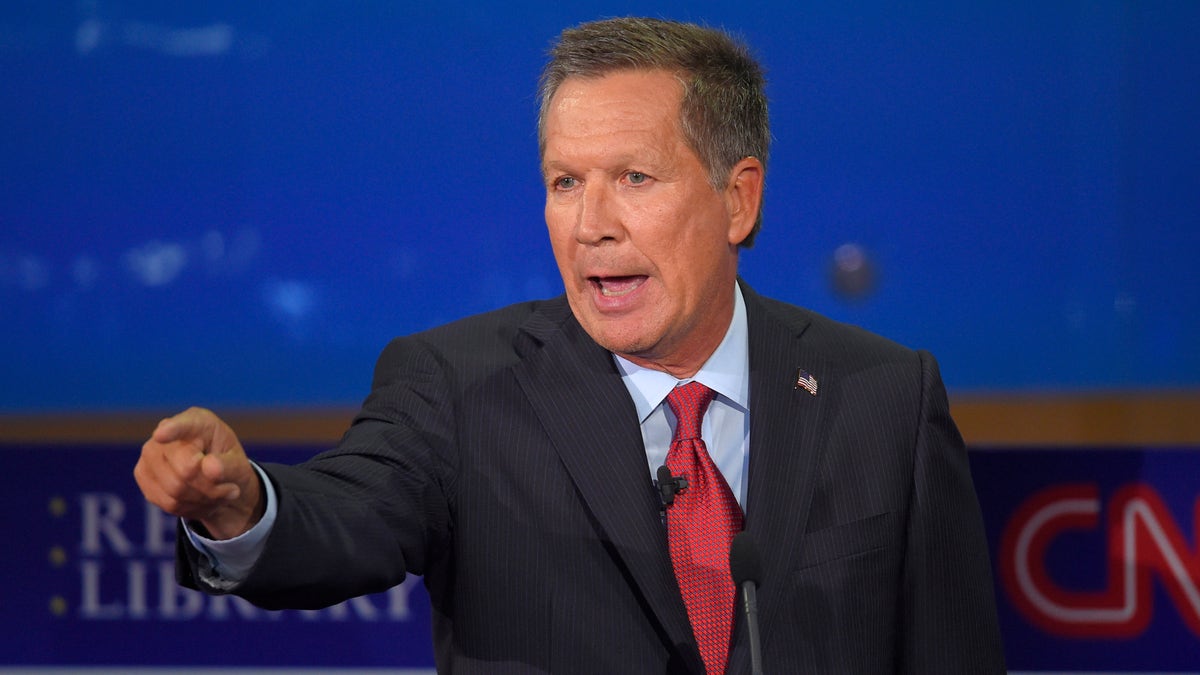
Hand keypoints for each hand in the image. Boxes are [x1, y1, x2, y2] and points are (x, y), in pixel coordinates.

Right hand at [134, 407, 263, 539]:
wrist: (214, 480)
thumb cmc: (227, 464)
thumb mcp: (239, 463)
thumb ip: (229, 465)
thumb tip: (210, 468)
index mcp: (197, 421)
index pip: (182, 425)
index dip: (171, 430)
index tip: (162, 435)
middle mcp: (166, 431)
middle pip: (185, 470)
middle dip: (211, 487)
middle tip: (231, 490)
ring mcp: (150, 454)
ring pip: (176, 490)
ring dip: (203, 499)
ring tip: (217, 493)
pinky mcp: (143, 475)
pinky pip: (168, 503)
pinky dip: (190, 507)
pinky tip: (201, 499)